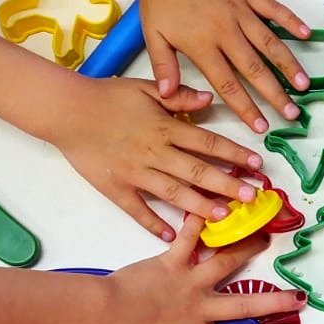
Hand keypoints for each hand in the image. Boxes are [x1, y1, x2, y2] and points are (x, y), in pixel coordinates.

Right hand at [44, 74, 265, 238]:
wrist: (66, 111)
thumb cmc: (107, 97)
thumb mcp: (145, 88)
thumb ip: (179, 95)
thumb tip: (209, 98)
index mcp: (164, 128)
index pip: (207, 142)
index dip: (234, 153)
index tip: (257, 164)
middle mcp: (154, 153)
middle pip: (198, 171)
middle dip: (227, 185)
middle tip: (252, 197)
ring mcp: (136, 174)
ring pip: (174, 193)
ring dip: (201, 206)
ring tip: (224, 217)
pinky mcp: (117, 189)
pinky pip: (138, 210)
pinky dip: (155, 224)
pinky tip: (173, 236)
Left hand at [99, 218, 310, 323]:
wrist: (101, 314)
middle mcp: (200, 308)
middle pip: (244, 305)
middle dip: (275, 302)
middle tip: (300, 296)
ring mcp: (188, 282)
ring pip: (225, 264)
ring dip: (247, 250)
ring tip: (268, 238)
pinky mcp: (170, 260)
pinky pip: (189, 239)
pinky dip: (200, 222)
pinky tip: (215, 206)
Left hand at [132, 0, 311, 133]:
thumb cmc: (159, 3)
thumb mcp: (154, 38)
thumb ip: (164, 68)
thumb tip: (168, 97)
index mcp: (203, 45)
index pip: (228, 84)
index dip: (246, 108)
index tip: (261, 127)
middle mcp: (226, 30)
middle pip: (255, 69)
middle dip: (275, 94)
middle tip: (291, 114)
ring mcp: (240, 11)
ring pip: (269, 42)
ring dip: (288, 64)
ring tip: (303, 85)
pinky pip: (273, 8)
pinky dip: (291, 20)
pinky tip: (306, 34)